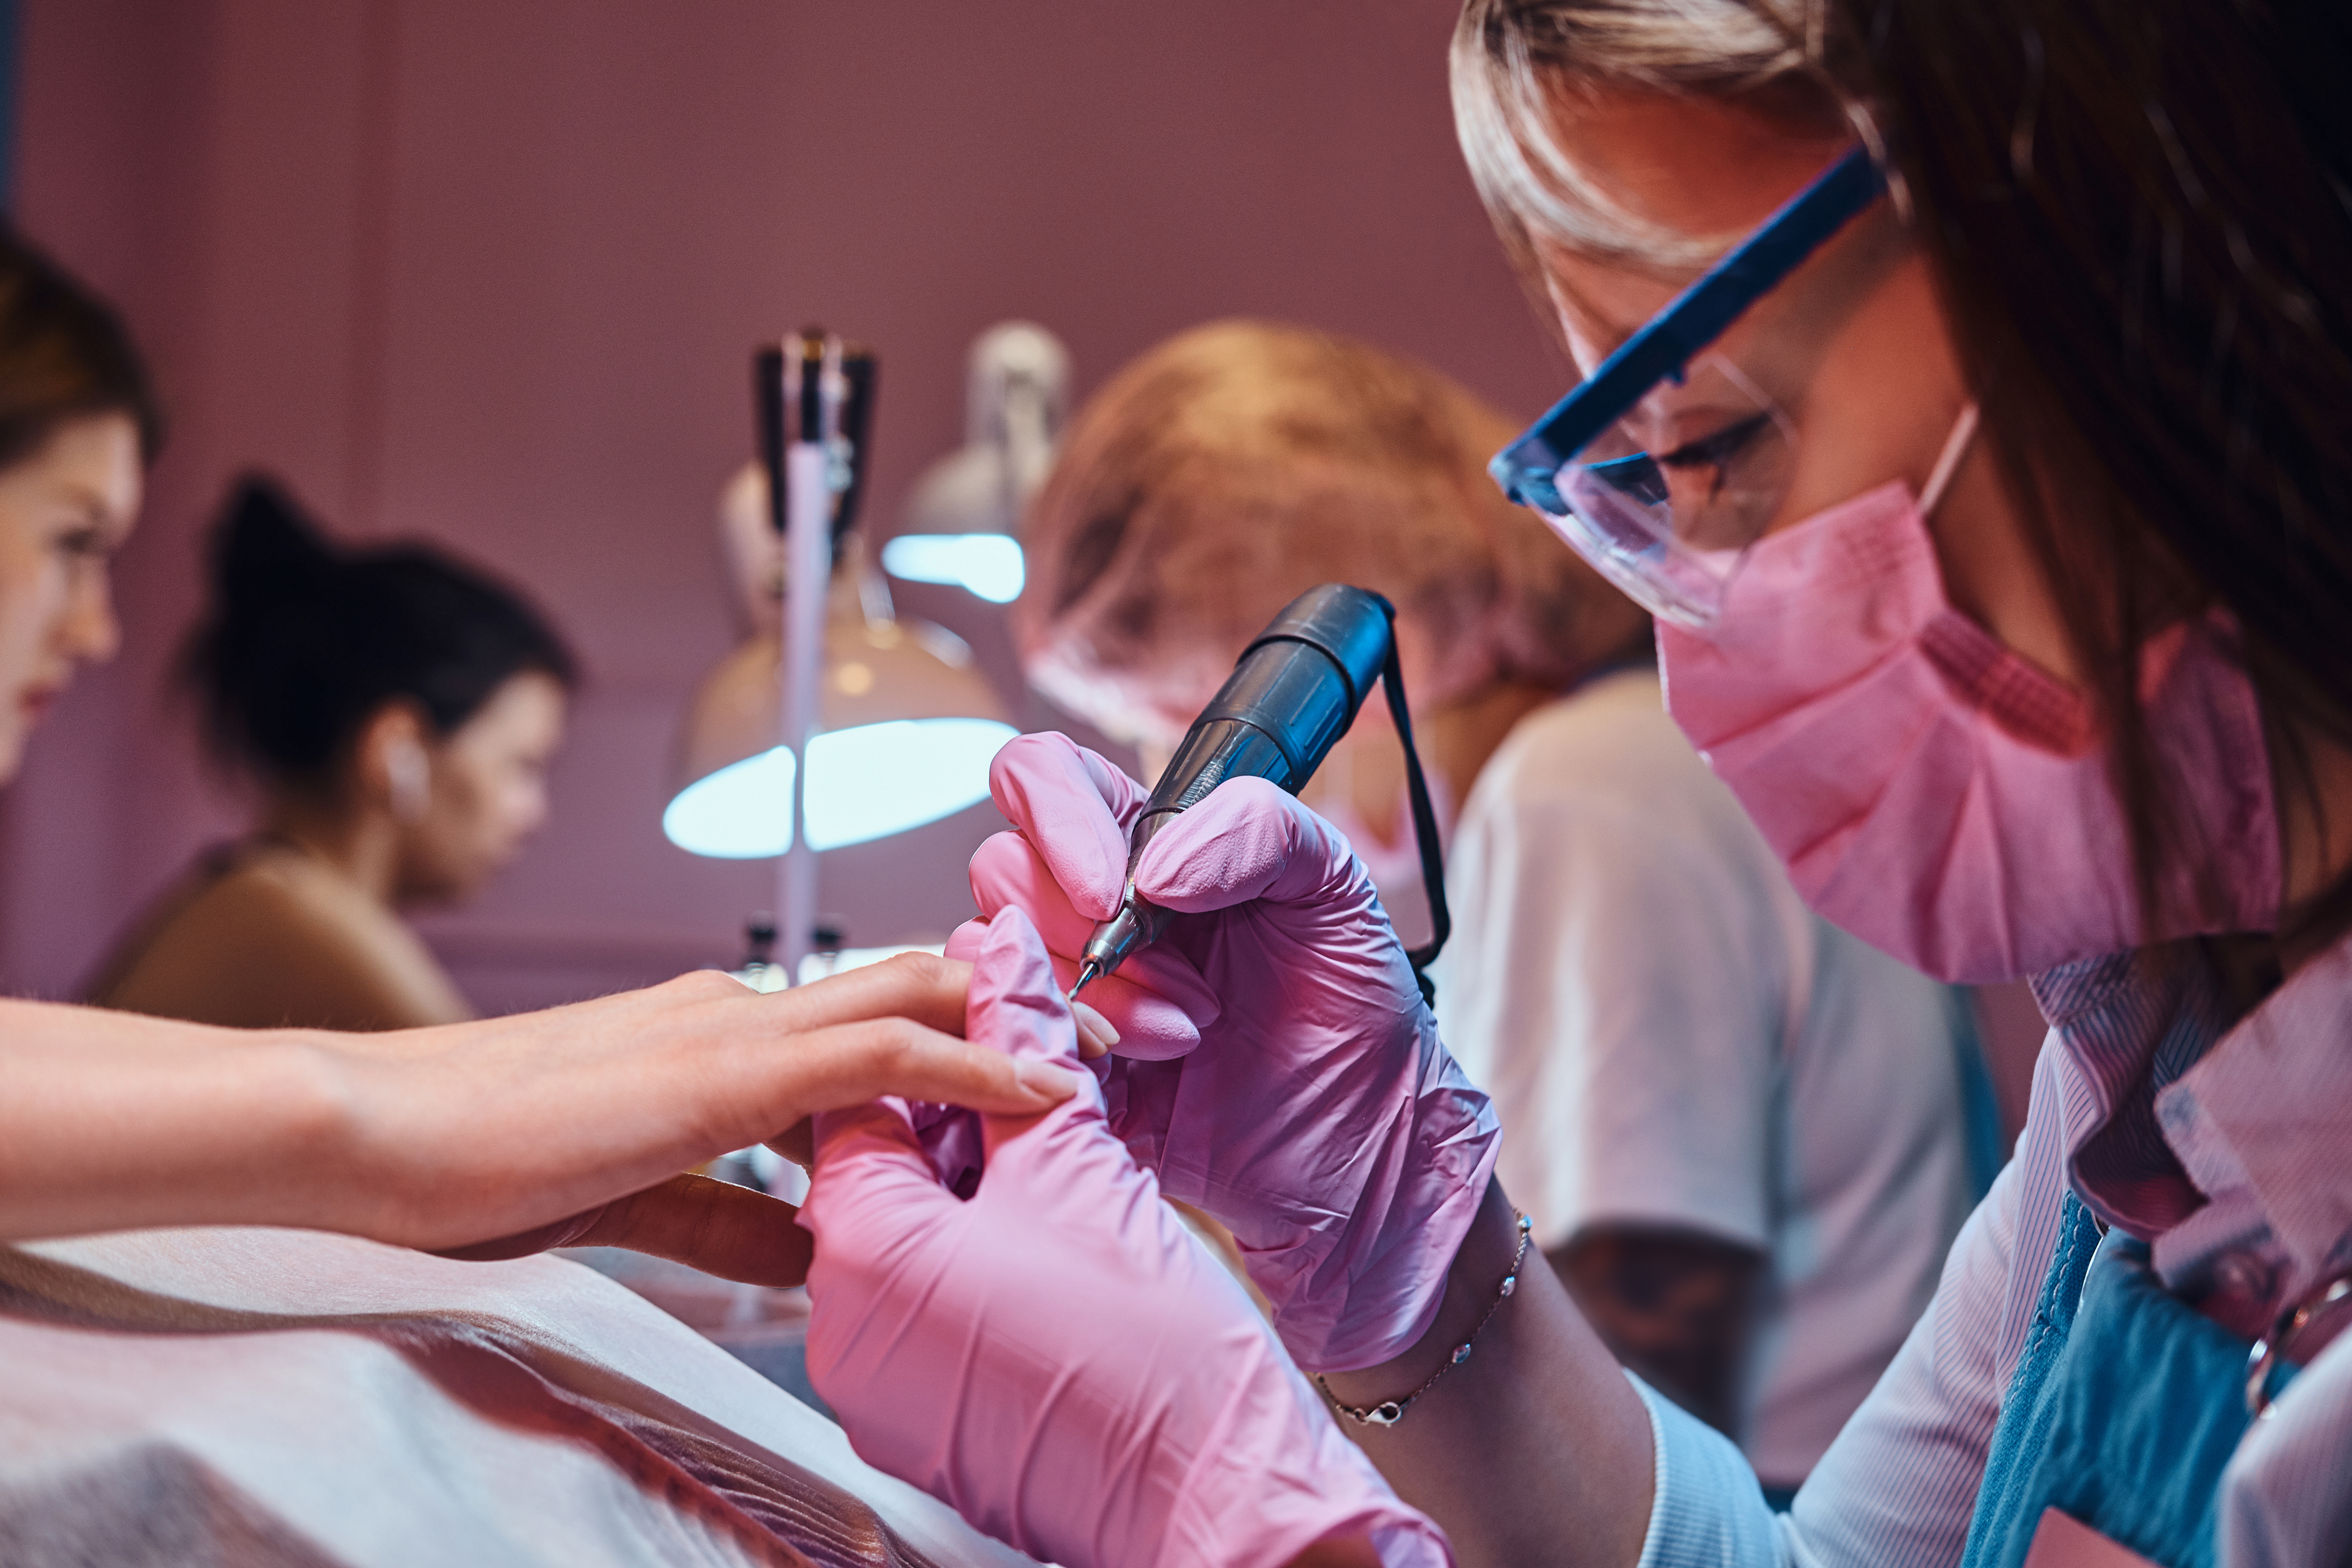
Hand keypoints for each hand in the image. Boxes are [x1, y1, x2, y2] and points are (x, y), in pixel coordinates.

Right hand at [344, 953, 1080, 1277]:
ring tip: (1099, 1059)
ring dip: (1008, 1029)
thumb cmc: (472, 1165)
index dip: (950, 1035)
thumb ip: (727, 1213)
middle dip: (1002, 1011)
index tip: (1025, 1069)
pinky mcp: (727, 1067)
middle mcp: (731, 1007)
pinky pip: (884, 1056)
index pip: (856, 1021)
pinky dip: (974, 1070)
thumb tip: (814, 1244)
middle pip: (905, 989)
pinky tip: (1041, 1093)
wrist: (369, 1134)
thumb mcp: (633, 1196)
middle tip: (1092, 1045)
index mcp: (706, 1030)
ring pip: (912, 1003)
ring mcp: (730, 1026)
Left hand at [798, 909, 1449, 1567]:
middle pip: (876, 1174)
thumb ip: (1025, 1045)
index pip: (858, 1103)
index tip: (1010, 1036)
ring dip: (978, 1193)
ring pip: (907, 1243)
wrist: (1219, 1500)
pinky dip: (983, 1263)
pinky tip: (1059, 1253)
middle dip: (962, 1123)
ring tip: (1064, 1182)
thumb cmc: (1152, 1359)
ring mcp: (880, 1392)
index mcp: (856, 1255)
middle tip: (1049, 1108)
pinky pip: (927, 1312)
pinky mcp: (924, 1426)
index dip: (944, 1053)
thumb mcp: (1079, 1165)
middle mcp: (841, 1335)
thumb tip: (1002, 959)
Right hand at [951, 733, 1498, 1372]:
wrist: (1362, 1140)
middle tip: (1191, 987)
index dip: (1056, 818)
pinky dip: (1065, 1057)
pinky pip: (999, 1044)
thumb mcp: (1334, 884)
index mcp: (1145, 839)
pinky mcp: (1054, 1069)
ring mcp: (1063, 989)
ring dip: (1096, 1003)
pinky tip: (1149, 1081)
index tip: (1116, 888)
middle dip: (1088, 932)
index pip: (1044, 777)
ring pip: (995, 961)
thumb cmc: (1351, 1006)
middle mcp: (1088, 906)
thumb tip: (1153, 867)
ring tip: (1187, 1038)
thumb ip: (1256, 828)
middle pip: (1002, 870)